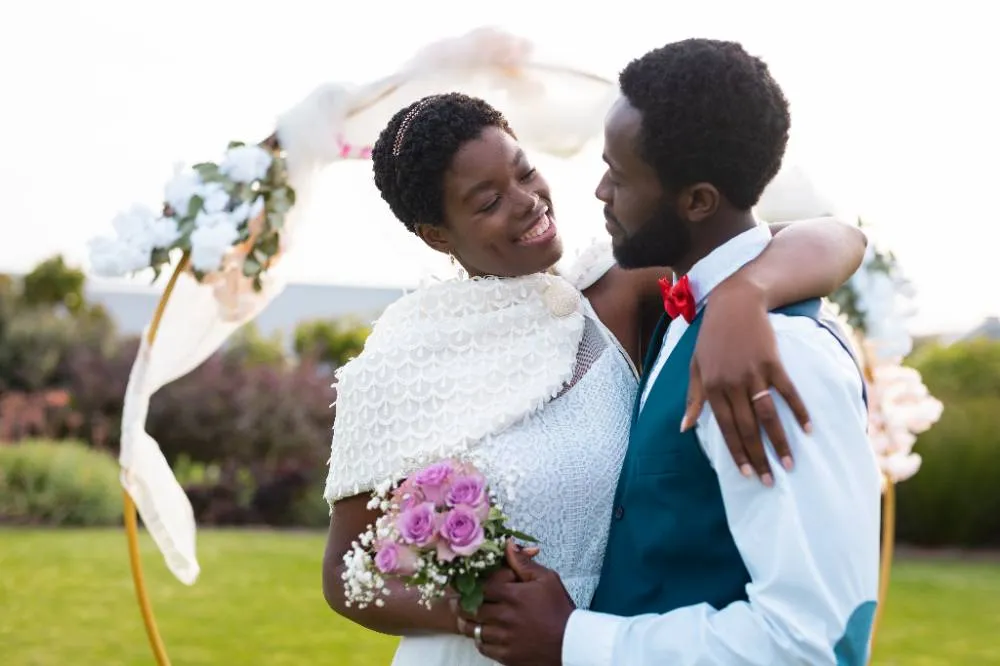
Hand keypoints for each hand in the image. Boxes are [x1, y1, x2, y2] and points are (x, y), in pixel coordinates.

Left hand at [452, 541, 573, 664]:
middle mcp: (505, 617)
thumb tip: (507, 544)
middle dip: (460, 604)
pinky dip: (479, 640)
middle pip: (470, 609)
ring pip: (473, 630)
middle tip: (454, 600)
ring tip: (464, 617)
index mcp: (513, 595)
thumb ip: (523, 562)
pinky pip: (483, 647)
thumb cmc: (560, 608)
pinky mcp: (506, 655)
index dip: (467, 585)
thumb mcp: (546, 579)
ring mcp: (504, 638)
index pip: (479, 587)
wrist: (572, 643)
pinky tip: (482, 633)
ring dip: (467, 623)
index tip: (459, 583)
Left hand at [684, 276, 811, 485]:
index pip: (725, 428)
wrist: (735, 303)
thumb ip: (693, 398)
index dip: (737, 453)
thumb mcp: (695, 366)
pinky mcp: (773, 363)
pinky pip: (788, 392)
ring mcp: (754, 373)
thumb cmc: (712, 337)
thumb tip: (684, 428)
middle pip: (747, 428)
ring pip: (768, 416)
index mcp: (712, 387)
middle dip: (759, 457)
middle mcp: (732, 384)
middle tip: (771, 481)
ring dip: (780, 442)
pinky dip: (799, 411)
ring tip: (790, 464)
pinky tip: (807, 430)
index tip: (747, 475)